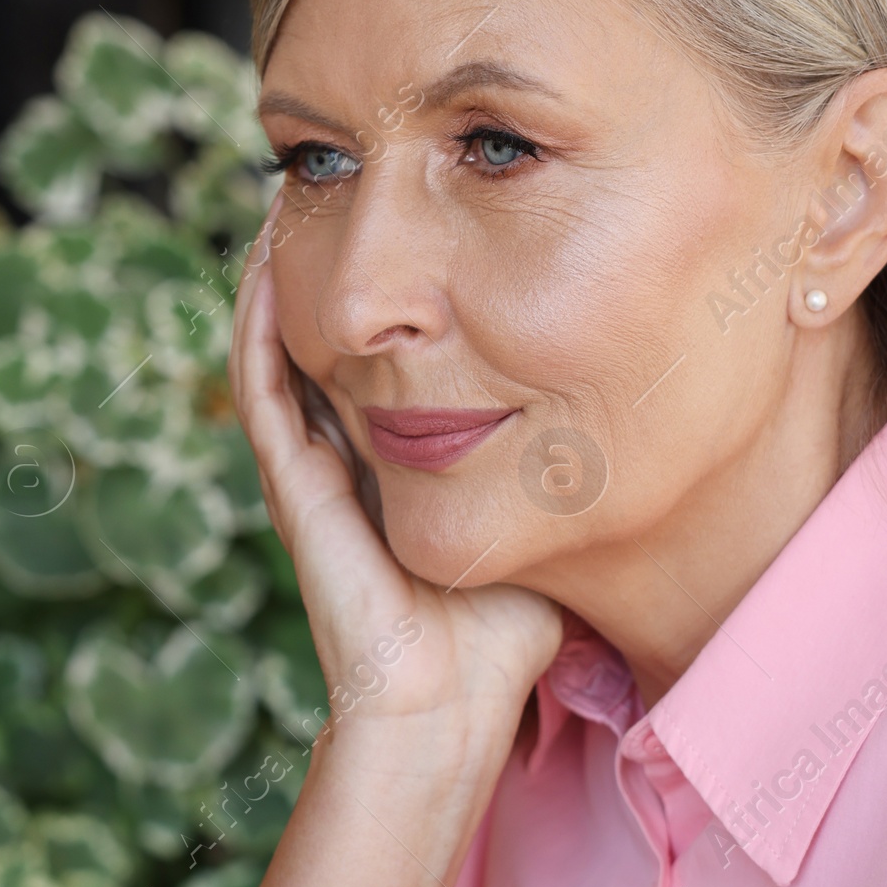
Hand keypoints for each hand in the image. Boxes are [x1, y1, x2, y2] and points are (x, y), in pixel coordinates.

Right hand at [231, 223, 561, 761]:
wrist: (447, 706)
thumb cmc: (502, 637)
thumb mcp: (539, 520)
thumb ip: (559, 465)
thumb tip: (631, 402)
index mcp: (390, 470)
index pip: (375, 361)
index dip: (380, 293)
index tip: (408, 219)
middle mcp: (340, 463)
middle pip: (318, 340)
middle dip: (322, 263)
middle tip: (334, 180)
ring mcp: (308, 474)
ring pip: (273, 350)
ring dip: (273, 273)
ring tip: (287, 195)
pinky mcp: (293, 488)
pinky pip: (262, 387)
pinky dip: (256, 321)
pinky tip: (265, 258)